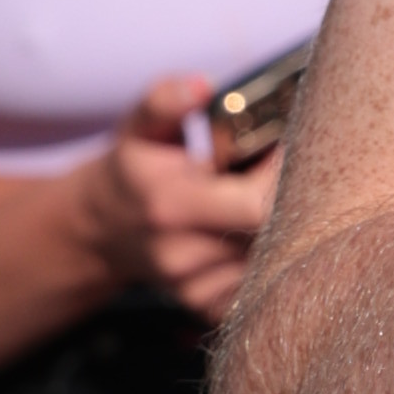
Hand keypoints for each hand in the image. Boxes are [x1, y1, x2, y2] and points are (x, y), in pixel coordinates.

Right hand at [68, 75, 278, 321]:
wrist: (102, 230)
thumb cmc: (135, 170)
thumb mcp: (139, 127)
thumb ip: (165, 101)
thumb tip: (201, 85)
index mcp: (169, 205)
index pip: (258, 203)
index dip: (284, 177)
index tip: (287, 150)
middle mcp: (182, 254)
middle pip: (274, 236)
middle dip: (292, 202)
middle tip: (287, 176)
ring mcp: (195, 287)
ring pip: (274, 262)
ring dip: (285, 230)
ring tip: (267, 202)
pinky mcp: (206, 308)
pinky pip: (262, 287)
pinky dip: (271, 260)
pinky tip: (257, 236)